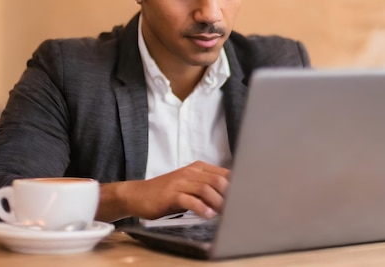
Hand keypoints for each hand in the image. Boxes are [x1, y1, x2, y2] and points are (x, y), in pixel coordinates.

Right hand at [96, 161, 229, 221]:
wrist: (138, 194)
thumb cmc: (166, 192)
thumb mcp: (188, 185)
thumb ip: (207, 187)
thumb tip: (231, 198)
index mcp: (198, 168)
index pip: (224, 174)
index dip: (237, 186)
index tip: (246, 198)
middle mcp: (190, 172)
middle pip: (218, 180)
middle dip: (230, 196)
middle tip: (236, 209)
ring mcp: (180, 182)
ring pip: (206, 189)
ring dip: (218, 203)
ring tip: (224, 214)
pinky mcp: (171, 194)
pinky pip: (190, 200)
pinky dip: (201, 208)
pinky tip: (207, 215)